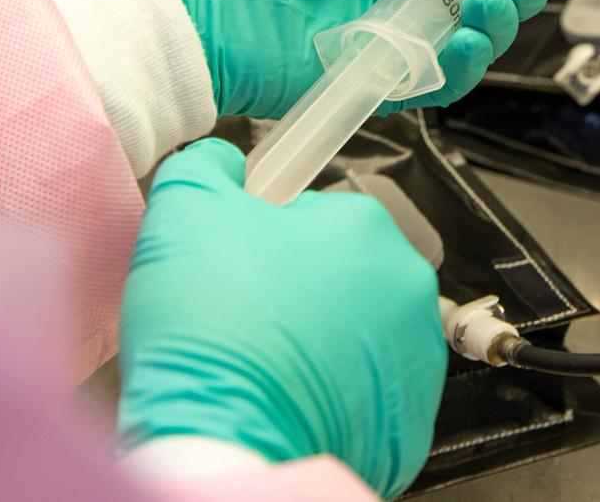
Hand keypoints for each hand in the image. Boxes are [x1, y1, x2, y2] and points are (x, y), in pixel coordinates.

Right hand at [117, 138, 446, 497]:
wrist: (227, 438)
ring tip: (261, 360)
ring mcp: (416, 354)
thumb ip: (209, 167)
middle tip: (242, 315)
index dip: (264, 239)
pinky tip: (287, 396)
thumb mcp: (184, 208)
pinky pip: (365, 390)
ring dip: (316, 340)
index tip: (238, 266)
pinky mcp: (409, 417)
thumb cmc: (214, 329)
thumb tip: (222, 162)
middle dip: (296, 288)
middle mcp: (405, 285)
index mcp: (364, 225)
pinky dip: (332, 393)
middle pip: (341, 272)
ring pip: (355, 331)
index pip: (313, 215)